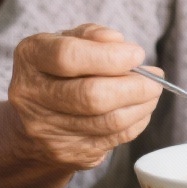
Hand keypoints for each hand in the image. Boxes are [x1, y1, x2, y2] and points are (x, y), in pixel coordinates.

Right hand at [7, 24, 158, 172]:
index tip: (137, 54)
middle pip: (92, 95)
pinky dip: (137, 122)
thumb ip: (93, 35)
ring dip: (142, 105)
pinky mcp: (67, 152)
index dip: (109, 56)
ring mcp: (46, 129)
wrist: (35, 119)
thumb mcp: (69, 41)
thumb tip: (118, 41)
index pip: (68, 56)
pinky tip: (140, 109)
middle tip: (155, 78)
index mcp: (31, 57)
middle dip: (135, 86)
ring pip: (108, 121)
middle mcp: (31, 95)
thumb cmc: (60, 70)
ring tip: (152, 91)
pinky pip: (114, 138)